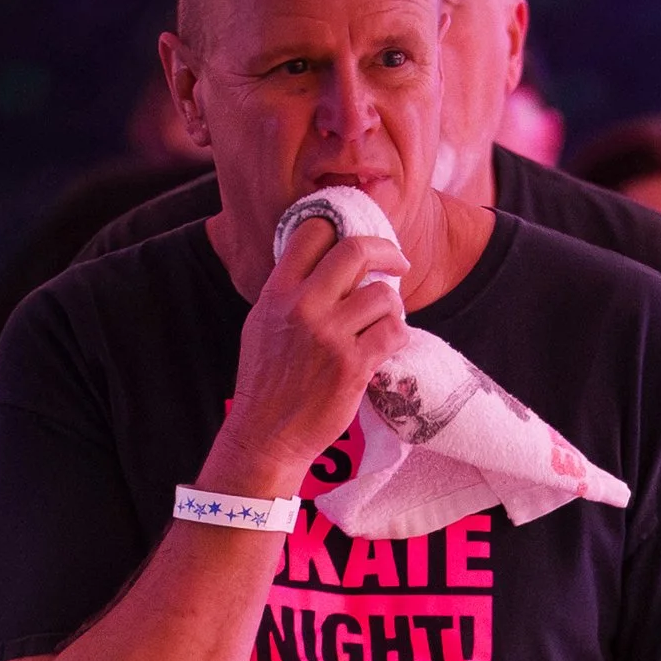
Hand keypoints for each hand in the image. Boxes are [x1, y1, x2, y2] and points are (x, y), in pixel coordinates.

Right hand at [217, 213, 408, 490]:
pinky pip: (393, 332)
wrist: (266, 434)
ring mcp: (329, 336)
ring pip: (382, 294)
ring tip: (386, 319)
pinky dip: (398, 335)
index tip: (360, 239)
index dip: (341, 226)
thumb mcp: (262, 322)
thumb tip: (322, 262)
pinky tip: (389, 344)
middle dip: (386, 249)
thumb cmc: (267, 381)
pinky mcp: (353, 366)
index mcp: (278, 291)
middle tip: (398, 261)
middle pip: (355, 250)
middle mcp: (303, 306)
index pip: (313, 231)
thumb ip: (288, 290)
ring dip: (393, 305)